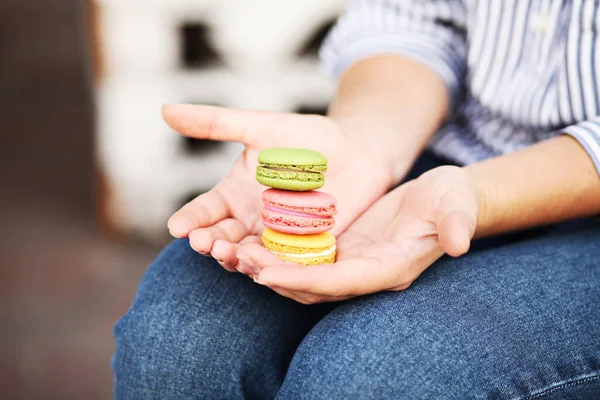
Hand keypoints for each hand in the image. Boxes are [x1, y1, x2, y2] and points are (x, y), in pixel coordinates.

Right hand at [164, 104, 394, 270]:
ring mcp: (278, 238)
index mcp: (234, 196)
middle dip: (212, 243)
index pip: (205, 212)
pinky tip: (270, 269)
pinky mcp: (307, 249)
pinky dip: (278, 268)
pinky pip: (290, 263)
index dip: (191, 220)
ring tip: (230, 256)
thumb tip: (163, 110)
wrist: (356, 149)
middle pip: (225, 239)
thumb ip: (216, 124)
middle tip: (203, 244)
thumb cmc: (305, 137)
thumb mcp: (259, 127)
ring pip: (253, 256)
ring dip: (239, 259)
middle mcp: (251, 221)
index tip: (177, 226)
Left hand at [236, 166, 480, 303]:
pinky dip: (275, 252)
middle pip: (311, 284)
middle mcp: (364, 273)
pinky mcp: (340, 249)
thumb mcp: (456, 205)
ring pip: (300, 273)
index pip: (341, 282)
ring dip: (266, 265)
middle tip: (234, 257)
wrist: (442, 200)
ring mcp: (350, 263)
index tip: (267, 274)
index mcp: (389, 268)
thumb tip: (460, 242)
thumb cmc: (451, 201)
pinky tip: (248, 237)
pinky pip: (301, 257)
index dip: (304, 280)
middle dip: (272, 274)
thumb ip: (457, 223)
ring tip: (230, 249)